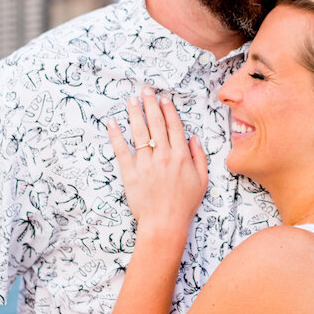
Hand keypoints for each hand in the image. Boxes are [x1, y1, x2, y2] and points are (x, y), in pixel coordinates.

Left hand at [108, 85, 207, 235]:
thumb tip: (194, 137)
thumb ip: (198, 156)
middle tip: (145, 90)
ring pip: (139, 132)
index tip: (163, 99)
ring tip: (130, 100)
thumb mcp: (202, 180)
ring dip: (134, 113)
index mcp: (181, 156)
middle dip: (150, 104)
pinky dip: (116, 135)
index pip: (174, 126)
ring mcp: (146, 163)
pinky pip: (121, 150)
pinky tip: (112, 123)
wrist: (165, 224)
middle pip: (156, 124)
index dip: (168, 110)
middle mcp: (163, 155)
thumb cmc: (184, 204)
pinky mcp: (130, 172)